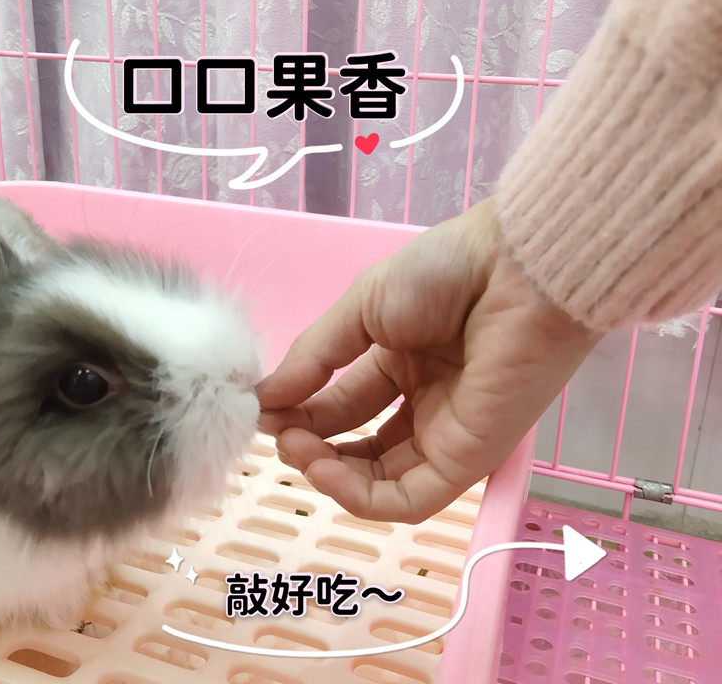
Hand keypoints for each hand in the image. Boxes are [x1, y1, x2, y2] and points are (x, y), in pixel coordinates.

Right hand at [256, 197, 601, 522]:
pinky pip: (408, 498)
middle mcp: (421, 401)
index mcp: (398, 358)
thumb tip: (262, 398)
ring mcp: (444, 434)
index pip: (341, 401)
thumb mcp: (362, 307)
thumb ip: (315, 357)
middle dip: (309, 442)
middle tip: (277, 433)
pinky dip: (360, 497)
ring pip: (378, 480)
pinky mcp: (468, 461)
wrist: (512, 274)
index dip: (299, 410)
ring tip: (296, 449)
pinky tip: (325, 470)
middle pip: (355, 441)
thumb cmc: (440, 276)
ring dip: (328, 473)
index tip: (261, 409)